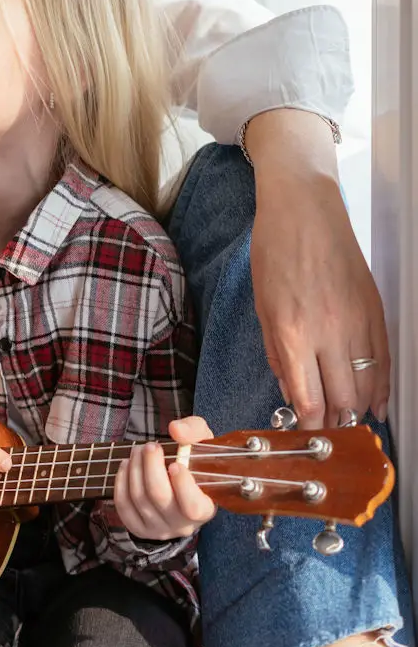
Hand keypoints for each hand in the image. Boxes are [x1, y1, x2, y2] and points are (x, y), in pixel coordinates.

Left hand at [113, 416, 215, 539]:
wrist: (181, 480)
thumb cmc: (194, 461)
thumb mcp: (203, 441)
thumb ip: (193, 430)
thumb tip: (176, 430)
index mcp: (204, 509)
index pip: (193, 506)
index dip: (182, 485)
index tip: (175, 463)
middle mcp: (183, 525)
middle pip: (159, 497)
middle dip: (150, 466)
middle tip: (150, 446)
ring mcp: (160, 529)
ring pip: (139, 498)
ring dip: (135, 468)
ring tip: (138, 450)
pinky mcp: (140, 528)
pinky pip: (124, 506)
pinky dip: (121, 482)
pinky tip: (126, 465)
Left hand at [246, 111, 389, 427]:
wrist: (305, 208)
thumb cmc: (274, 251)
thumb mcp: (262, 305)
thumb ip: (277, 353)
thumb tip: (291, 391)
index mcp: (293, 333)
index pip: (309, 399)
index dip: (310, 427)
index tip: (307, 438)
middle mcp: (329, 332)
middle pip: (342, 400)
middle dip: (336, 426)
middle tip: (329, 437)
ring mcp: (357, 321)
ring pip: (367, 383)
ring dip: (360, 410)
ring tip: (350, 422)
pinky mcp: (375, 309)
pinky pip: (384, 359)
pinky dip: (383, 385)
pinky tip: (378, 402)